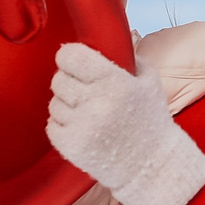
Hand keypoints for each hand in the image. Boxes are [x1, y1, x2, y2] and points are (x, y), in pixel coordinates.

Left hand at [45, 43, 204, 204]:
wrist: (152, 166)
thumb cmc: (150, 121)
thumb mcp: (149, 82)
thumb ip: (127, 57)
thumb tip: (104, 38)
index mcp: (115, 82)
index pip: (69, 56)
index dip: (69, 57)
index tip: (74, 62)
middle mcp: (96, 103)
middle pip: (58, 79)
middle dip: (69, 83)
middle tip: (85, 93)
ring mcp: (82, 127)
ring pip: (54, 103)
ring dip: (67, 106)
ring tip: (88, 114)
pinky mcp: (72, 147)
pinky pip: (51, 125)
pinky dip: (63, 126)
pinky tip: (83, 129)